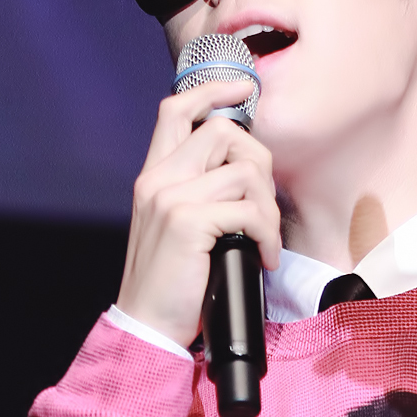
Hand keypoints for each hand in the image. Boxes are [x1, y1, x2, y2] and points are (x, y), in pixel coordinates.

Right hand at [117, 78, 281, 347]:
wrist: (147, 326)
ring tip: (265, 241)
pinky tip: (263, 257)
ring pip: (243, 171)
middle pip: (222, 132)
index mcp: (153, 176)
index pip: (176, 110)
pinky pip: (247, 210)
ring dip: (268, 208)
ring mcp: (170, 197)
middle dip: (260, 165)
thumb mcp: (176, 229)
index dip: (212, 91)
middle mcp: (158, 179)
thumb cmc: (172, 284)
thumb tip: (245, 174)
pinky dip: (266, 235)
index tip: (243, 89)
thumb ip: (196, 194)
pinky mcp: (186, 222)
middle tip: (266, 209)